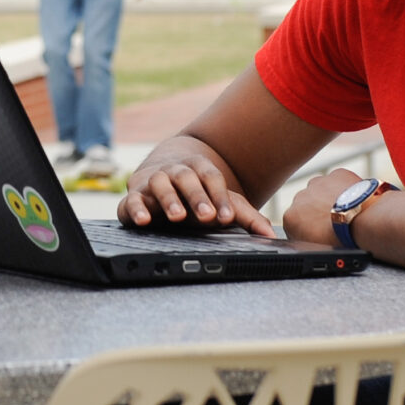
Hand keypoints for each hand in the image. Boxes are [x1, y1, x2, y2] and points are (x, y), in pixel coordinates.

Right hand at [119, 138, 273, 235]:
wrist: (163, 173)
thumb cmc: (197, 193)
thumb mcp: (221, 202)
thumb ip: (246, 217)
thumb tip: (272, 235)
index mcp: (199, 169)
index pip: (212, 178)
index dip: (220, 196)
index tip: (228, 217)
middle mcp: (176, 171)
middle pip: (187, 178)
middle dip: (197, 197)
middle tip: (207, 216)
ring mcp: (153, 181)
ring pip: (160, 183)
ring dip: (169, 199)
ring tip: (177, 217)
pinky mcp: (135, 196)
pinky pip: (132, 200)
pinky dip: (135, 208)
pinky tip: (143, 220)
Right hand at [280, 168, 366, 246]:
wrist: (364, 222)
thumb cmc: (343, 239)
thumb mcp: (317, 248)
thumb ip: (306, 238)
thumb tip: (311, 238)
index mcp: (290, 217)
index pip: (294, 223)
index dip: (308, 229)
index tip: (320, 233)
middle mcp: (299, 197)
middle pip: (306, 204)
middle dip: (316, 211)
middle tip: (334, 223)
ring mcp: (318, 183)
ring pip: (321, 190)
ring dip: (328, 198)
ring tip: (345, 211)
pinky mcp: (336, 174)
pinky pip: (338, 181)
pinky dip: (344, 188)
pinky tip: (354, 200)